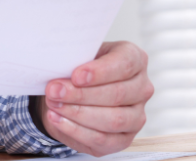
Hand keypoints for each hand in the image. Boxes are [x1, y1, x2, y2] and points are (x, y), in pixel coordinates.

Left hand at [41, 41, 152, 155]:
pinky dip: (76, 130)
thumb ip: (76, 58)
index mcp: (135, 60)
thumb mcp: (78, 56)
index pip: (126, 64)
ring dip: (78, 113)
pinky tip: (57, 119)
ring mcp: (136, 116)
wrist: (73, 94)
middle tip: (55, 91)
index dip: (101, 72)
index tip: (76, 76)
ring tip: (54, 105)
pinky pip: (102, 139)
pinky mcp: (124, 140)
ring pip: (113, 119)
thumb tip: (61, 66)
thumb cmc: (80, 70)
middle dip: (81, 94)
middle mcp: (142, 88)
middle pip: (117, 94)